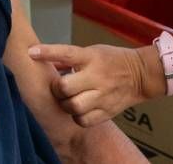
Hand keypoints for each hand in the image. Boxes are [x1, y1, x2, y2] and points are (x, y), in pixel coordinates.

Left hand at [28, 43, 163, 126]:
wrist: (140, 75)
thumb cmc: (112, 60)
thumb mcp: (92, 51)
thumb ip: (70, 58)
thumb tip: (44, 60)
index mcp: (91, 58)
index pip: (67, 54)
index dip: (48, 53)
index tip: (31, 53)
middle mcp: (97, 76)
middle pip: (66, 87)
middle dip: (57, 89)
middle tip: (59, 89)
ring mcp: (103, 96)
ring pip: (73, 107)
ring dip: (66, 105)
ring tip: (69, 100)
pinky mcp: (107, 111)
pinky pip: (83, 120)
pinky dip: (77, 117)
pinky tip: (79, 110)